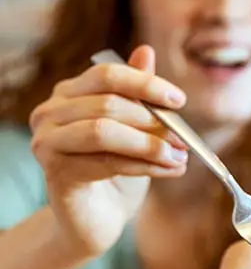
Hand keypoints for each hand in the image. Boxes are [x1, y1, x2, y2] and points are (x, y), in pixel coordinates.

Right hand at [29, 45, 187, 257]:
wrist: (97, 216)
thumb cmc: (116, 168)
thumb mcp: (133, 127)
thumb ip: (136, 93)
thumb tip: (146, 51)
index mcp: (69, 93)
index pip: (108, 75)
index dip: (146, 84)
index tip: (180, 100)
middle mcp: (50, 112)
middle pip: (108, 104)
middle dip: (154, 121)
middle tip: (184, 139)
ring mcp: (47, 142)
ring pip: (105, 132)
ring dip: (150, 145)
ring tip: (180, 157)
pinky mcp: (54, 173)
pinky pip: (106, 163)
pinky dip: (145, 166)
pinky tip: (169, 171)